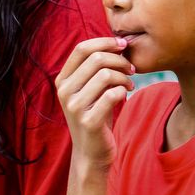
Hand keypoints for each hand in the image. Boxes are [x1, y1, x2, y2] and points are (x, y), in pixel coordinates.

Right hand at [56, 38, 134, 169]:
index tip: (123, 45)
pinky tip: (125, 94)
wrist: (92, 152)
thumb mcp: (90, 90)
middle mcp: (64, 91)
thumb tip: (117, 42)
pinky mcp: (88, 121)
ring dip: (124, 77)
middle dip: (120, 60)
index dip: (105, 42)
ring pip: (105, 75)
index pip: (82, 48)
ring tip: (129, 84)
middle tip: (131, 69)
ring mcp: (74, 107)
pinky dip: (122, 91)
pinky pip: (111, 95)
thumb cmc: (95, 115)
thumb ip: (95, 69)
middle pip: (96, 59)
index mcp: (62, 80)